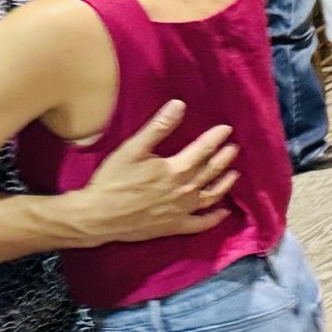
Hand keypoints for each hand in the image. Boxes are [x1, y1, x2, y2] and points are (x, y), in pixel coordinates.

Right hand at [68, 102, 237, 244]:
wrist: (97, 217)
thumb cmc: (113, 181)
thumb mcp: (133, 149)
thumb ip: (158, 127)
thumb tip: (179, 104)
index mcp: (176, 169)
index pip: (204, 149)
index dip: (216, 137)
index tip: (227, 129)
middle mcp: (184, 190)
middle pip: (211, 171)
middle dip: (224, 158)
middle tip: (234, 148)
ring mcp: (181, 211)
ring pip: (211, 196)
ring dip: (224, 184)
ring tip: (234, 175)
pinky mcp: (173, 227)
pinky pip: (200, 224)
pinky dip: (213, 219)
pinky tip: (223, 213)